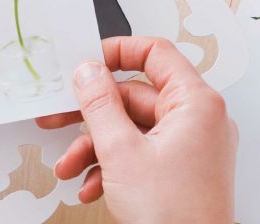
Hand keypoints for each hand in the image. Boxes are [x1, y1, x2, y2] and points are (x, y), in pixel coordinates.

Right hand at [37, 37, 237, 223]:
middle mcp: (200, 119)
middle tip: (60, 116)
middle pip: (137, 96)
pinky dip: (115, 164)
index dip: (118, 52)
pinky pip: (144, 153)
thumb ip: (100, 105)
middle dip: (93, 115)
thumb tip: (89, 72)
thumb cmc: (176, 216)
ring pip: (135, 129)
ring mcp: (193, 146)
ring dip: (96, 146)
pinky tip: (91, 184)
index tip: (88, 62)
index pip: (156, 53)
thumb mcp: (122, 153)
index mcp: (196, 103)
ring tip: (70, 166)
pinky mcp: (183, 169)